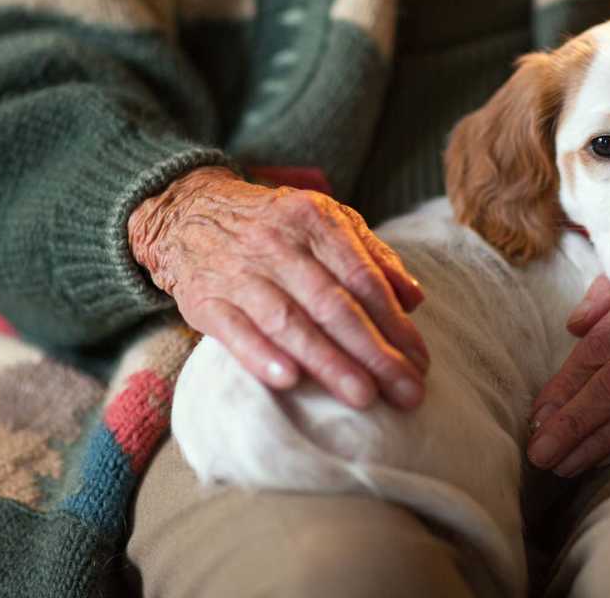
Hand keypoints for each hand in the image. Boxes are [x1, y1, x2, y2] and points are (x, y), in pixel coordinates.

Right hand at [128, 166, 428, 409]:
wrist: (189, 211)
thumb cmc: (274, 225)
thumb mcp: (326, 222)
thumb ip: (372, 257)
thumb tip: (414, 299)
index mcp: (315, 220)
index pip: (363, 278)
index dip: (395, 323)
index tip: (420, 361)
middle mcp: (278, 244)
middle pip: (333, 304)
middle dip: (374, 352)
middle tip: (406, 391)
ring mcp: (240, 272)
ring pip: (289, 321)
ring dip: (328, 362)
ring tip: (363, 397)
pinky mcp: (205, 299)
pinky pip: (234, 330)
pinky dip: (261, 355)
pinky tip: (289, 381)